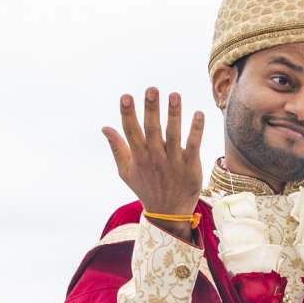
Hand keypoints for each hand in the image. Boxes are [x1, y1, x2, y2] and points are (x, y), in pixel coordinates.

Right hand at [104, 88, 204, 223]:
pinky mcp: (190, 166)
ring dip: (174, 114)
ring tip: (175, 95)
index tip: (126, 97)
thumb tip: (105, 127)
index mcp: (138, 156)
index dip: (128, 114)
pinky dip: (196, 130)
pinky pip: (193, 145)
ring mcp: (173, 162)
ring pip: (173, 135)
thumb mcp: (126, 171)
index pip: (131, 131)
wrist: (168, 212)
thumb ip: (117, 148)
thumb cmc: (145, 188)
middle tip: (152, 89)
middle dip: (151, 109)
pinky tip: (198, 114)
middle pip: (152, 129)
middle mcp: (155, 157)